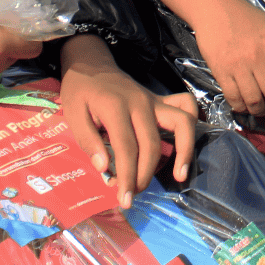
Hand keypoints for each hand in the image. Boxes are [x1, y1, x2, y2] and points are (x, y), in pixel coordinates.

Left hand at [57, 35, 199, 205]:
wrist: (91, 64)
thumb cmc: (80, 91)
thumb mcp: (72, 113)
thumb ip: (87, 140)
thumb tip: (104, 168)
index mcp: (116, 107)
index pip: (126, 148)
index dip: (127, 177)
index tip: (125, 200)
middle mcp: (140, 103)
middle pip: (151, 145)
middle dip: (145, 175)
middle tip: (133, 195)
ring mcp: (154, 100)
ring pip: (180, 124)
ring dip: (183, 152)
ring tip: (178, 175)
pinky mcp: (161, 100)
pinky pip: (186, 106)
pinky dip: (191, 125)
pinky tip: (184, 146)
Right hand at [194, 0, 264, 117]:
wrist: (214, 8)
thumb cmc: (245, 15)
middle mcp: (257, 58)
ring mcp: (238, 66)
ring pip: (253, 99)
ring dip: (258, 110)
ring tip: (259, 110)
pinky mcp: (220, 71)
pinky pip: (232, 96)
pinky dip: (239, 106)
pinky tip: (242, 105)